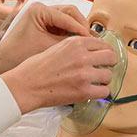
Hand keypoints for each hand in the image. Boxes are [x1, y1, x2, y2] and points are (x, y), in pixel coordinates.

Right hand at [0, 0, 30, 27]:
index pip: (14, 12)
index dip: (25, 5)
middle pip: (18, 19)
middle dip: (27, 7)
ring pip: (18, 23)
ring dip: (25, 12)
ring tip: (24, 0)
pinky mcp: (2, 29)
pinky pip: (14, 25)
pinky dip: (20, 16)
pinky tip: (20, 8)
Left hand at [0, 3, 88, 75]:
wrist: (2, 61)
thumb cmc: (19, 54)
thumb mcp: (46, 47)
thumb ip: (67, 43)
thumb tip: (88, 43)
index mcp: (39, 9)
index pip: (67, 15)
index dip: (81, 28)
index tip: (91, 39)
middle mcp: (42, 9)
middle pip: (70, 13)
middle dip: (81, 26)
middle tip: (92, 40)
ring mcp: (44, 16)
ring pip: (68, 19)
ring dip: (77, 30)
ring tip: (87, 43)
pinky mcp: (45, 25)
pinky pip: (63, 26)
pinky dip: (71, 34)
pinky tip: (78, 45)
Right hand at [0, 36, 115, 113]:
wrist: (26, 85)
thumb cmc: (36, 68)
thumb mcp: (56, 47)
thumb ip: (74, 48)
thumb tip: (91, 52)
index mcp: (75, 43)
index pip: (102, 43)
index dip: (103, 51)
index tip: (102, 57)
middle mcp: (82, 56)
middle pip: (111, 57)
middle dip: (108, 63)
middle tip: (102, 69)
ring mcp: (84, 74)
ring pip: (108, 75)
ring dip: (103, 80)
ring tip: (94, 82)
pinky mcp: (83, 91)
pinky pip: (104, 91)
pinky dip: (100, 93)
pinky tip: (92, 92)